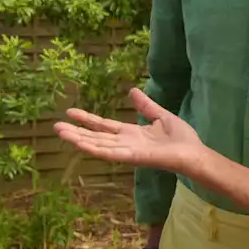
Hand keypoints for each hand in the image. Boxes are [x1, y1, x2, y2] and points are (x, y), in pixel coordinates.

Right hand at [55, 88, 204, 176]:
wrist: (193, 152)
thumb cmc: (181, 138)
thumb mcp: (160, 115)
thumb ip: (146, 105)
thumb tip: (132, 90)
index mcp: (131, 134)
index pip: (104, 126)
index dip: (87, 119)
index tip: (69, 112)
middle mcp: (125, 143)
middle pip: (96, 137)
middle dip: (76, 132)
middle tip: (55, 126)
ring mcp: (127, 151)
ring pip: (98, 145)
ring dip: (79, 140)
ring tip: (61, 132)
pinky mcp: (132, 158)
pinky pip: (110, 153)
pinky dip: (94, 149)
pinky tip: (80, 144)